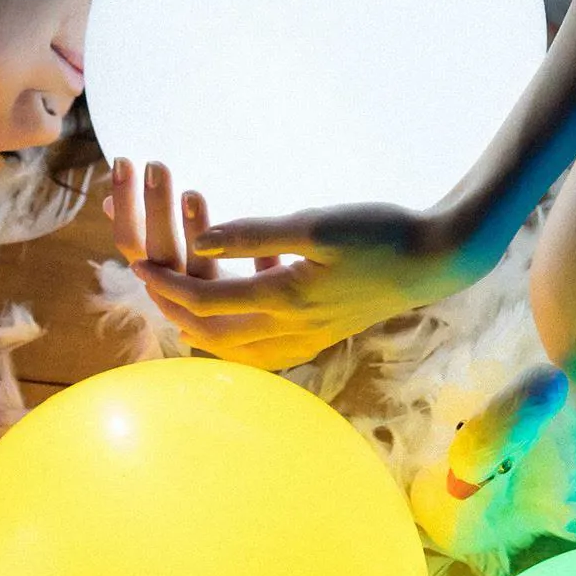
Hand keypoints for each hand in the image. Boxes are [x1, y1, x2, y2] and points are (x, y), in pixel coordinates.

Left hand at [102, 158, 481, 370]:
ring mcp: (307, 338)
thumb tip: (200, 241)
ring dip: (200, 327)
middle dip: (174, 311)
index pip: (206, 302)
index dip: (167, 284)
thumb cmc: (381, 233)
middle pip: (212, 336)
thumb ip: (255, 234)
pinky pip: (261, 348)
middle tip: (149, 284)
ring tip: (181, 300)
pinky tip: (240, 296)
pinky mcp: (320, 335)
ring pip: (234, 350)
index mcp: (286, 301)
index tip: (138, 263)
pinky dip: (235, 332)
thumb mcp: (316, 225)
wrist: (437, 260)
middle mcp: (291, 330)